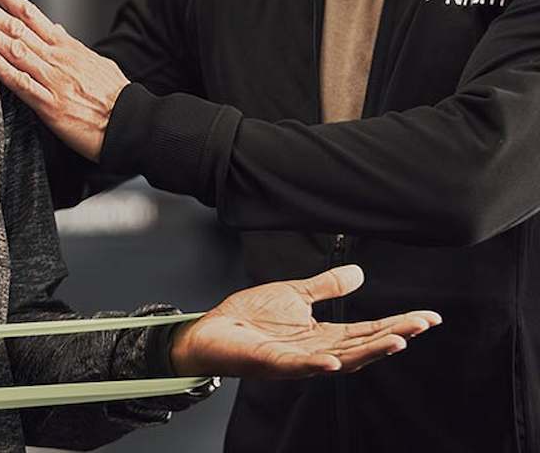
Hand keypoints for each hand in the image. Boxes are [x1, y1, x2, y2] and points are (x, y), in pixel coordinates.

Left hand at [0, 0, 126, 161]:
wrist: (133, 123)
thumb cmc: (114, 95)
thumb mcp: (94, 61)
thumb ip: (70, 44)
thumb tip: (54, 27)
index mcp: (65, 46)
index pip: (30, 12)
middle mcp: (56, 57)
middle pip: (15, 24)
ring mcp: (52, 79)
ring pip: (14, 48)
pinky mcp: (50, 105)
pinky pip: (22, 83)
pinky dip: (3, 68)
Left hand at [169, 265, 440, 378]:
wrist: (212, 330)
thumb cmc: (250, 317)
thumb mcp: (295, 295)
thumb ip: (326, 287)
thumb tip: (359, 273)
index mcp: (323, 335)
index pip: (368, 330)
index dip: (397, 323)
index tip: (427, 316)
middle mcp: (317, 351)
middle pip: (363, 346)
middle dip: (394, 336)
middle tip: (422, 325)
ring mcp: (297, 360)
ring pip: (341, 359)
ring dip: (369, 352)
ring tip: (398, 340)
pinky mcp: (274, 363)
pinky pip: (299, 367)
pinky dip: (318, 366)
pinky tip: (335, 362)